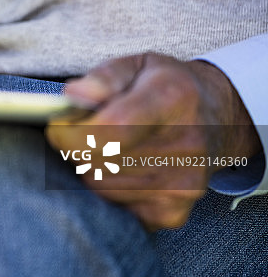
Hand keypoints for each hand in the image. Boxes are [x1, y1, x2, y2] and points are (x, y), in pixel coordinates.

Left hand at [46, 53, 261, 230]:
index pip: (110, 130)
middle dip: (75, 148)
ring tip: (106, 147)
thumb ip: (104, 77)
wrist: (218, 119)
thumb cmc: (165, 87)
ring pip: (99, 187)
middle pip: (97, 162)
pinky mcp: (173, 211)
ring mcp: (182, 184)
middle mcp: (184, 145)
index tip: (58, 126)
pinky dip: (107, 190)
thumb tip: (73, 96)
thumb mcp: (137, 64)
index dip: (71, 133)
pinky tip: (122, 169)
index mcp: (172, 99)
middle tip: (83, 132)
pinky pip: (114, 207)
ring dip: (89, 169)